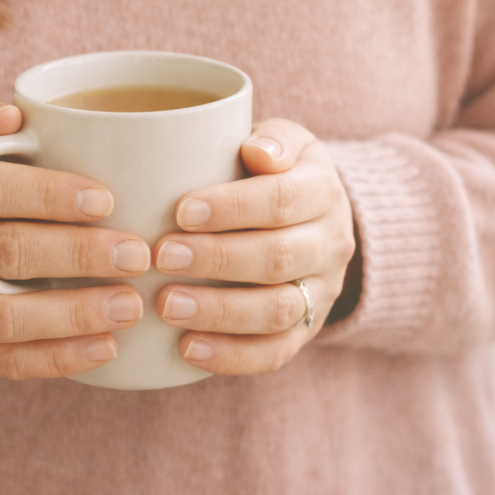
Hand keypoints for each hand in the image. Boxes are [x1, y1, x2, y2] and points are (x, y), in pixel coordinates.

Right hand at [0, 93, 150, 378]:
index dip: (45, 194)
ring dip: (73, 315)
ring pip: (0, 318)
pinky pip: (0, 362)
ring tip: (131, 305)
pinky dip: (56, 358)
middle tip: (135, 254)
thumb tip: (11, 114)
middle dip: (74, 255)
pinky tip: (106, 347)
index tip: (105, 199)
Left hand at [151, 119, 357, 374]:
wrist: (314, 217)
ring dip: (219, 311)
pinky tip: (187, 349)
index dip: (232, 208)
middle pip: (278, 258)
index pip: (282, 200)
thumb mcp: (284, 140)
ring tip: (168, 305)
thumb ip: (274, 139)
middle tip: (162, 257)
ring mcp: (322, 292)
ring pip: (277, 310)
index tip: (182, 211)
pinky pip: (274, 353)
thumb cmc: (277, 171)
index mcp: (324, 190)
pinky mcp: (306, 330)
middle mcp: (332, 244)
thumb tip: (259, 152)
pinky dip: (231, 356)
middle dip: (217, 260)